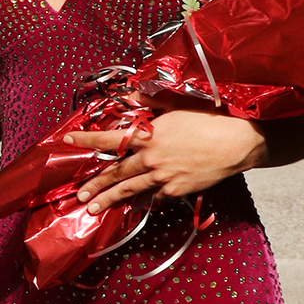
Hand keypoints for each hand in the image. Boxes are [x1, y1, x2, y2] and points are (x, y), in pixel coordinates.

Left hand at [67, 111, 265, 207]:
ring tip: (93, 209)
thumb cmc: (209, 120)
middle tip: (80, 195)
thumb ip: (150, 102)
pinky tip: (135, 204)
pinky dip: (145, 198)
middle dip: (95, 184)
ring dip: (110, 199)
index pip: (109, 139)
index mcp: (148, 135)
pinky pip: (155, 195)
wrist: (236, 144)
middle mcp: (151, 159)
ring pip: (130, 190)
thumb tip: (130, 95)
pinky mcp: (176, 190)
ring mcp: (163, 178)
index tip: (67, 142)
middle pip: (116, 173)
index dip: (86, 141)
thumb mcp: (176, 105)